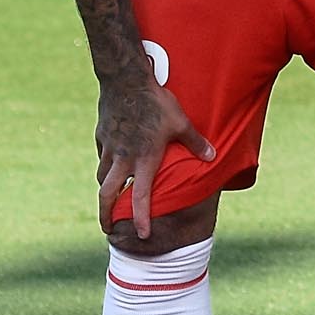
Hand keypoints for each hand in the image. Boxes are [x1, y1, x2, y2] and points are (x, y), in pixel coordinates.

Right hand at [96, 72, 211, 236]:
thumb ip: (196, 143)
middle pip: (107, 194)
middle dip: (105, 214)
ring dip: (106, 188)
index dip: (142, 218)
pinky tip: (113, 161)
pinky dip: (106, 163)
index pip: (142, 197)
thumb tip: (213, 156)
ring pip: (102, 175)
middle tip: (107, 228)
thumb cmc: (157, 102)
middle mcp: (123, 158)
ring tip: (110, 196)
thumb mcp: (181, 122)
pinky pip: (102, 155)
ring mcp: (109, 147)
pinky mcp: (101, 135)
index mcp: (144, 159)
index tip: (141, 235)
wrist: (126, 80)